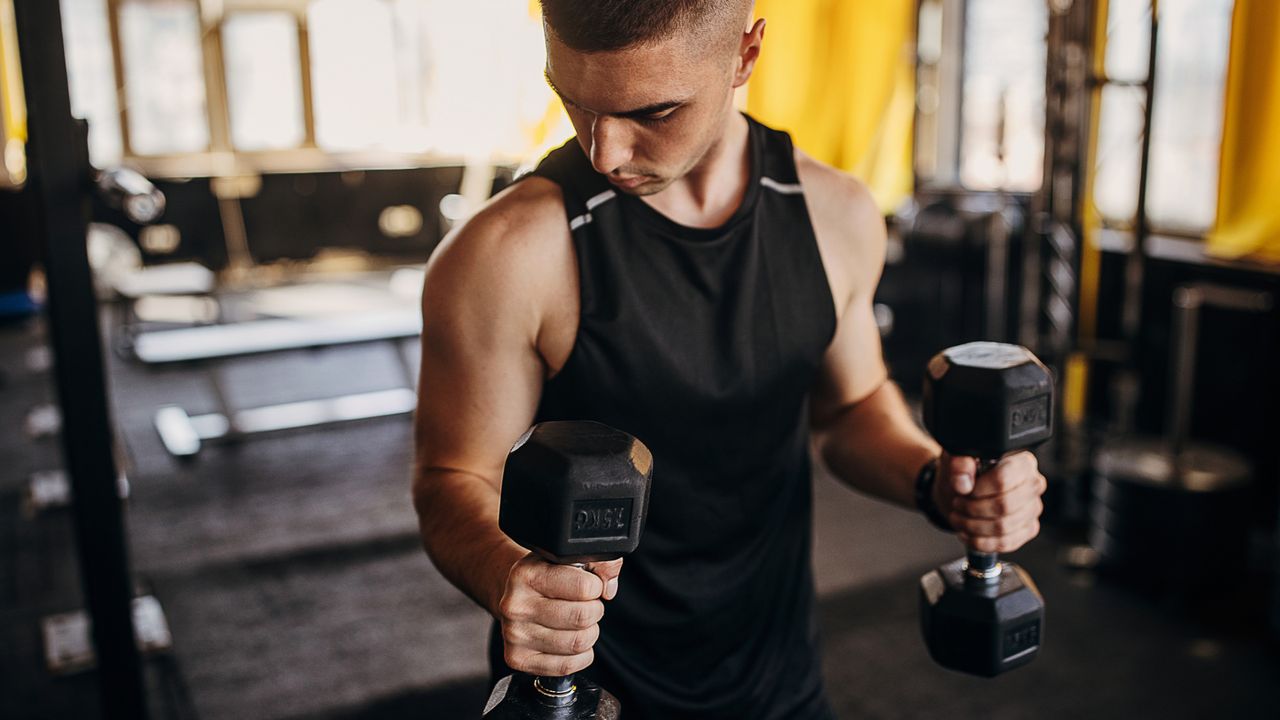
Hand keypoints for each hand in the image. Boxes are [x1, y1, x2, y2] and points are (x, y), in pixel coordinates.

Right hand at [497, 553, 622, 676]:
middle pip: (582, 617)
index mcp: (527, 574)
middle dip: (594, 610)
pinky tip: (570, 638)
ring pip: (577, 643)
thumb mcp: (568, 558)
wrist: (514, 593)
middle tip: (585, 605)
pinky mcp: (517, 659)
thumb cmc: (546, 576)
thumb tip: (609, 589)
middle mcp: (516, 605)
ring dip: (588, 633)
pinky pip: (567, 666)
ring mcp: (514, 635)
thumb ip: (599, 562)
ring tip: (577, 622)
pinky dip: (579, 655)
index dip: (596, 586)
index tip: (589, 586)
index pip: (584, 587)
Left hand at [933, 451, 1045, 552]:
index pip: (1003, 479)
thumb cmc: (968, 472)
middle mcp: (1034, 485)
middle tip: (957, 505)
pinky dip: (981, 541)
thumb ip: (959, 464)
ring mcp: (1033, 509)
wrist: (969, 489)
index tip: (963, 492)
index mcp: (1022, 462)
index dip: (979, 490)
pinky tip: (967, 532)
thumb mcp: (958, 458)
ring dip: (973, 526)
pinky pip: (1005, 543)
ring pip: (1003, 527)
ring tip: (958, 518)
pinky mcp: (1028, 530)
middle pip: (1004, 506)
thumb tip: (963, 483)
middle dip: (973, 509)